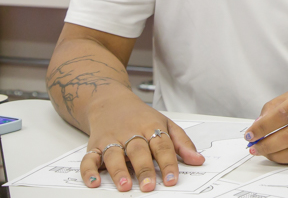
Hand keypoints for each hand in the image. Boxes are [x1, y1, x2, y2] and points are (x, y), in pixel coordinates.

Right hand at [81, 92, 204, 191]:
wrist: (110, 101)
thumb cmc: (141, 117)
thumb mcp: (165, 123)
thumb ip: (182, 143)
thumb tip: (198, 160)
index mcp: (151, 127)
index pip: (162, 146)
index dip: (168, 163)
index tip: (172, 180)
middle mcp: (130, 133)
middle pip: (138, 151)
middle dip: (144, 169)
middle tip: (149, 187)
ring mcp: (111, 139)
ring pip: (114, 155)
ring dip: (119, 171)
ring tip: (125, 187)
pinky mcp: (94, 146)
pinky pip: (89, 158)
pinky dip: (88, 170)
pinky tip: (93, 182)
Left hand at [245, 85, 287, 163]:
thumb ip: (281, 104)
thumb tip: (259, 122)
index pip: (285, 111)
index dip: (264, 124)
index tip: (251, 131)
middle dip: (265, 141)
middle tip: (252, 144)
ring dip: (274, 153)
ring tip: (262, 151)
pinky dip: (287, 158)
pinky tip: (278, 154)